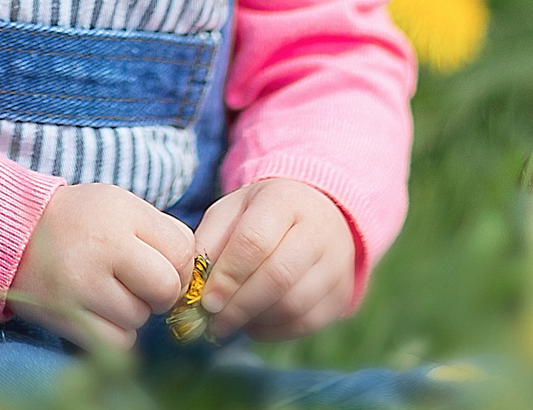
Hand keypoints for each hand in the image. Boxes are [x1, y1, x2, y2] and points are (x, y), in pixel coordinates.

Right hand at [9, 183, 194, 350]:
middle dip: (162, 291)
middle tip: (142, 282)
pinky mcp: (67, 316)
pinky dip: (117, 332)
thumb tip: (194, 274)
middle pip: (166, 289)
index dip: (182, 264)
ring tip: (113, 291)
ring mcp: (83, 286)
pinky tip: (103, 311)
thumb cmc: (80, 219)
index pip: (183, 251)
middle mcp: (104, 249)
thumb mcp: (122, 205)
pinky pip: (116, 341)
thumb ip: (161, 232)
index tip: (165, 263)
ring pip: (140, 318)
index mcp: (123, 214)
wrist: (16, 232)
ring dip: (135, 311)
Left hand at [190, 178, 354, 340]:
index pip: (254, 241)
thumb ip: (209, 242)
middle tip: (214, 321)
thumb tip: (192, 287)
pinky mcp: (341, 294)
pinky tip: (254, 322)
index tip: (206, 300)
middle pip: (278, 277)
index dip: (228, 276)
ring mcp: (336, 264)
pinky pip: (305, 324)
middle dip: (239, 306)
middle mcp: (318, 230)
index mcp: (285, 200)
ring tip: (231, 321)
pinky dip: (273, 331)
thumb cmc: (261, 215)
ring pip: (294, 305)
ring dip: (255, 320)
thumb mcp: (231, 212)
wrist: (316, 214)